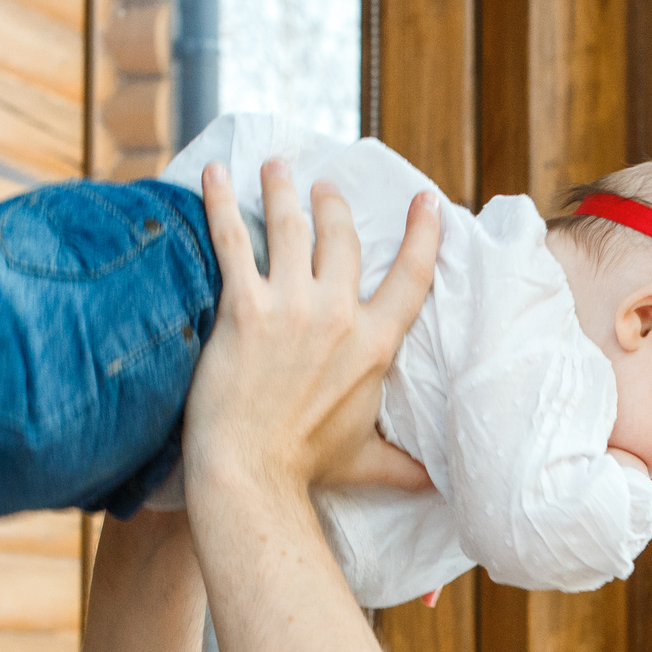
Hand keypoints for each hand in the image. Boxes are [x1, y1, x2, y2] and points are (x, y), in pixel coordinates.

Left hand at [184, 159, 439, 498]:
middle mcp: (338, 316)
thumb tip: (435, 484)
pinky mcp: (244, 307)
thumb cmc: (304, 469)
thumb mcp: (365, 462)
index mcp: (374, 346)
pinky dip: (220, 202)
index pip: (410, 278)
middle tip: (322, 186)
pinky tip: (215, 174)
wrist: (251, 474)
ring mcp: (291, 307)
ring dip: (282, 188)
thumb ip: (402, 464)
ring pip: (289, 225)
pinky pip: (232, 239)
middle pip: (340, 237)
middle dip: (332, 203)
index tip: (427, 201)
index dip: (422, 235)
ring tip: (276, 167)